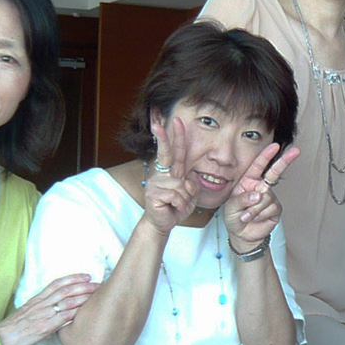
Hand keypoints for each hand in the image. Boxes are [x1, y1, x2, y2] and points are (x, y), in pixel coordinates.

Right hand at [0, 273, 96, 344]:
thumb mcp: (26, 312)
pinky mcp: (44, 328)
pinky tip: (85, 312)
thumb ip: (40, 307)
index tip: (86, 276)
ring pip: (67, 302)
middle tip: (98, 284)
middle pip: (66, 290)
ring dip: (84, 298)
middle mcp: (41, 304)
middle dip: (84, 286)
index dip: (73, 278)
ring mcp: (43, 315)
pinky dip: (75, 313)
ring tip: (96, 296)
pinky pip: (63, 318)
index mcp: (36, 299)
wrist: (0, 339)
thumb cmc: (12, 328)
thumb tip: (54, 306)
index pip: (57, 283)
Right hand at [143, 115, 198, 233]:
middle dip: (163, 138)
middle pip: (165, 154)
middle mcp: (162, 174)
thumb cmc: (176, 207)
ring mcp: (155, 183)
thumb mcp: (190, 196)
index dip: (176, 137)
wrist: (163, 223)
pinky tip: (172, 208)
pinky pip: (176, 196)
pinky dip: (180, 205)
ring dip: (185, 198)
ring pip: (181, 185)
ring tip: (177, 204)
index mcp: (171, 172)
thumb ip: (192, 186)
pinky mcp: (153, 194)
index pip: (175, 152)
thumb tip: (186, 181)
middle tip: (157, 123)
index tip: (176, 120)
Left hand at [223, 142, 300, 247]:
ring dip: (253, 209)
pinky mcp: (276, 209)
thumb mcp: (231, 206)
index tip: (275, 146)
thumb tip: (259, 195)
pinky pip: (270, 208)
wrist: (242, 234)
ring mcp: (270, 198)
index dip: (266, 156)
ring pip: (266, 197)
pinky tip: (255, 219)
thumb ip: (242, 199)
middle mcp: (261, 187)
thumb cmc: (234, 216)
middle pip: (274, 173)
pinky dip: (259, 215)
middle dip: (285, 161)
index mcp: (249, 182)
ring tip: (246, 216)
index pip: (258, 166)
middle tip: (297, 151)